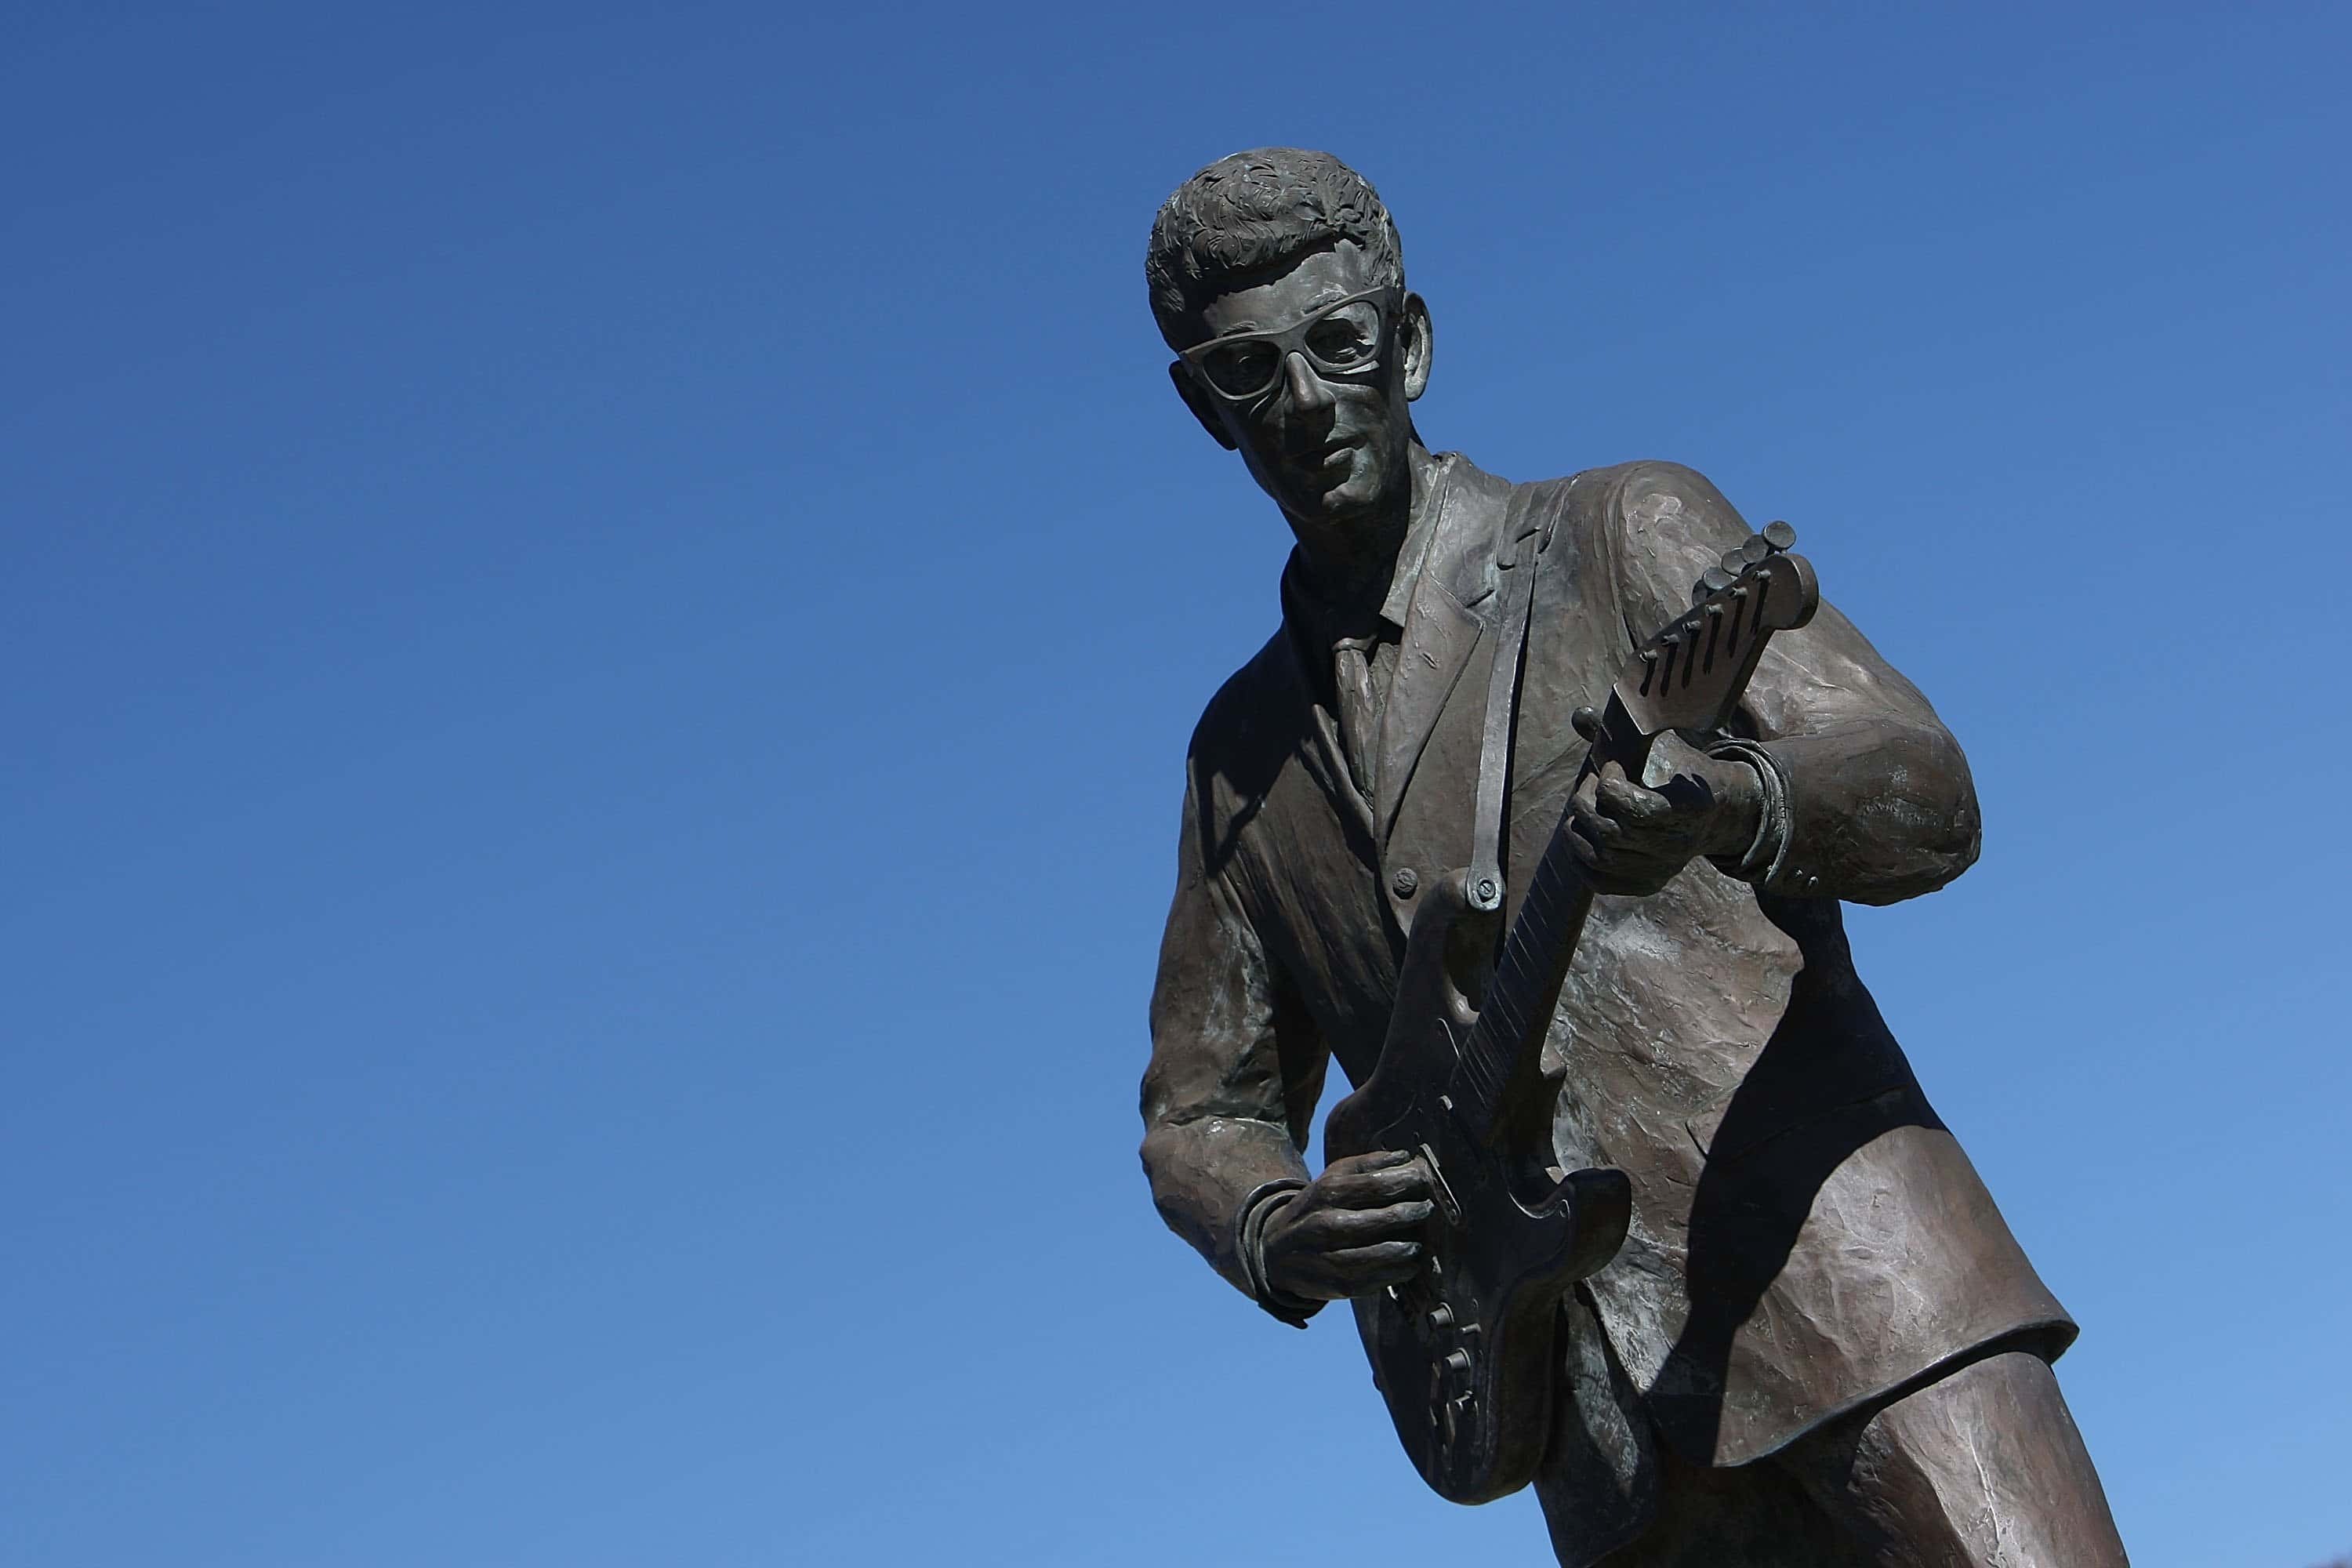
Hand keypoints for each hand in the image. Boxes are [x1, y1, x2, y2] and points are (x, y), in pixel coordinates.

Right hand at [1260, 1150, 1435, 1301]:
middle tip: (1427, 1208)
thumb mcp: (1332, 1178)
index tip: (1424, 1179)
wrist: (1275, 1251)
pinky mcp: (1337, 1284)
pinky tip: (1410, 1263)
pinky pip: (1378, 1279)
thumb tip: (1404, 1157)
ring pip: (1381, 1253)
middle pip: (1382, 1218)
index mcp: (1326, 1192)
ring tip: (1420, 1240)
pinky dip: (1399, 1271)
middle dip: (1412, 1212)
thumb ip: (1367, 1165)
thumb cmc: (1315, 1209)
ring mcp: (1330, 1256)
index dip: (1406, 1181)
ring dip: (1409, 1246)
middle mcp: (1325, 1224)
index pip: (1376, 1184)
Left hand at [1566, 732, 1761, 896]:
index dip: (1610, 786)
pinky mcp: (1649, 883)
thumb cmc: (1688, 770)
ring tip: (1583, 805)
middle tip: (1592, 784)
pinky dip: (1580, 860)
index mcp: (1689, 809)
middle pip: (1612, 833)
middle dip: (1588, 802)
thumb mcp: (1666, 744)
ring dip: (1578, 829)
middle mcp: (1677, 845)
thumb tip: (1579, 716)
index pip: (1636, 810)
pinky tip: (1580, 834)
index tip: (1612, 768)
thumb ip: (1624, 731)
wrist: (1721, 811)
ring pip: (1602, 858)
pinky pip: (1602, 881)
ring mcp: (1663, 868)